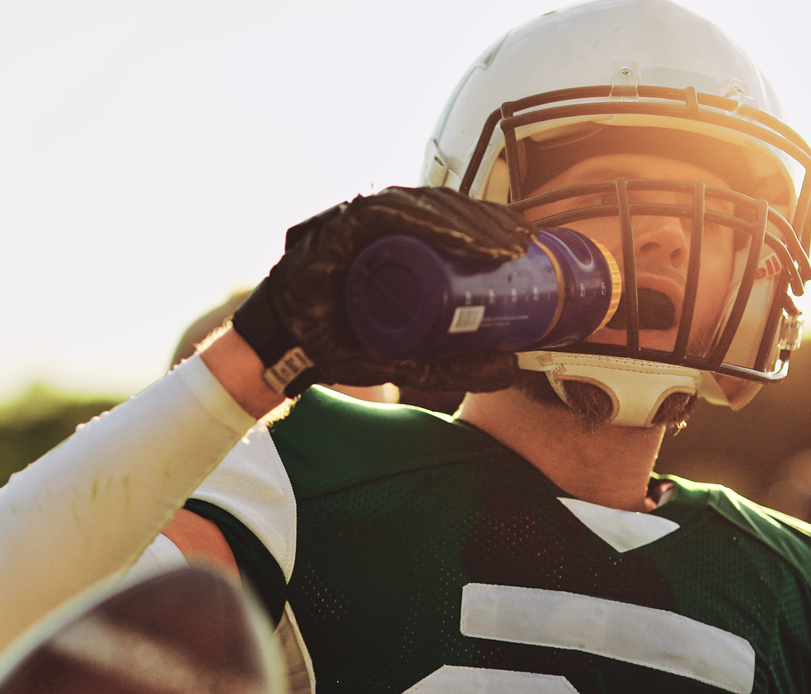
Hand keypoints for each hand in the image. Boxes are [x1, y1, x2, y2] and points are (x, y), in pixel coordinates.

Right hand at [231, 186, 536, 395]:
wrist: (285, 351)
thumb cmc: (336, 341)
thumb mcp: (406, 359)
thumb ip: (451, 364)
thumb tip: (509, 370)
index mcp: (395, 242)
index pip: (450, 221)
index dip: (490, 225)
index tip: (525, 243)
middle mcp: (377, 224)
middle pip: (443, 208)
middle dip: (488, 222)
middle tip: (522, 244)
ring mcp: (355, 221)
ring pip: (421, 206)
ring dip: (466, 222)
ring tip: (501, 245)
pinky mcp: (336, 226)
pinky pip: (385, 212)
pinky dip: (423, 220)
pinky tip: (455, 233)